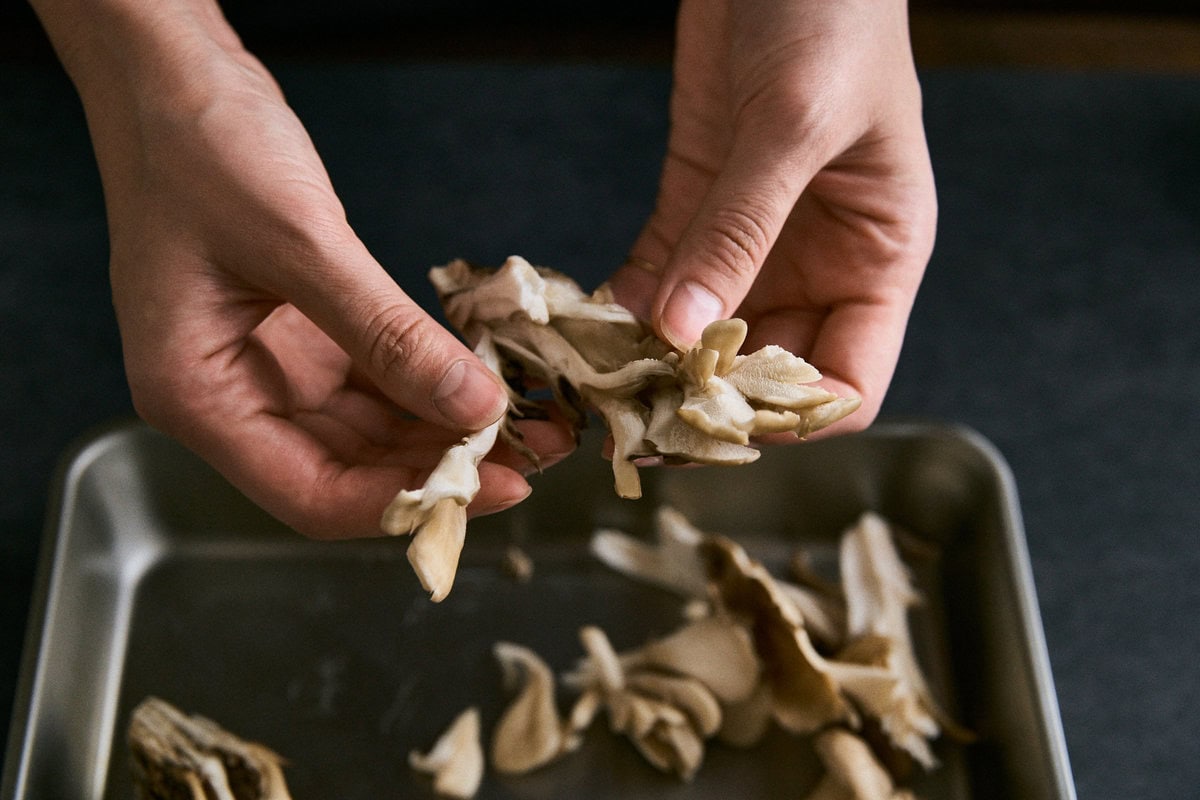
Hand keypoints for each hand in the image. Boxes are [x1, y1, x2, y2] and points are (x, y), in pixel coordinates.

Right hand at [35, 0, 573, 537]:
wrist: (173, 75)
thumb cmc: (199, 147)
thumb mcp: (300, 243)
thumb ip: (388, 334)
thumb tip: (474, 407)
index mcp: (198, 398)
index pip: (313, 496)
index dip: (409, 503)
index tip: (496, 487)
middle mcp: (232, 398)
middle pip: (350, 471)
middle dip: (443, 467)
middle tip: (534, 452)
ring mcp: (269, 367)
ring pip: (372, 430)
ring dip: (447, 428)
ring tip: (531, 421)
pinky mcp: (304, 335)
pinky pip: (378, 380)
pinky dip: (430, 382)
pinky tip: (487, 379)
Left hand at [608, 0, 935, 434]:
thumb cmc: (833, 12)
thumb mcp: (795, 123)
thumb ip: (741, 228)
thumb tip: (687, 329)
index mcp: (877, 258)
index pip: (845, 382)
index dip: (787, 416)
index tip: (715, 416)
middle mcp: (818, 263)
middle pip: (764, 371)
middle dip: (706, 397)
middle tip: (637, 415)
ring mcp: (753, 239)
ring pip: (704, 332)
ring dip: (655, 360)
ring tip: (602, 380)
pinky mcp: (697, 203)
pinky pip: (662, 276)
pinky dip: (628, 305)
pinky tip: (592, 323)